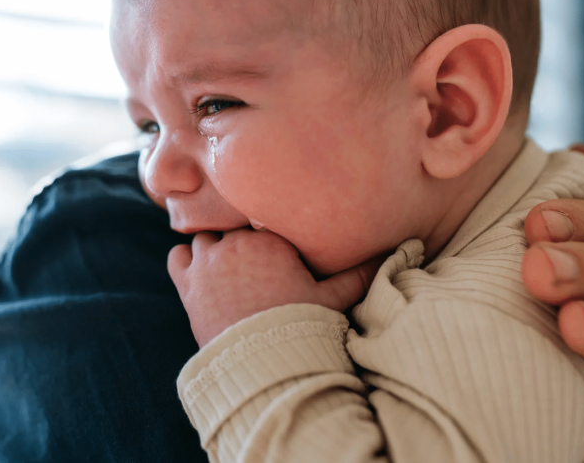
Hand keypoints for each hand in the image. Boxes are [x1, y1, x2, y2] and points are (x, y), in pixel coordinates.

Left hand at [168, 229, 379, 346]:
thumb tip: (406, 248)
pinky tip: (202, 275)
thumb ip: (360, 272)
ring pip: (205, 237)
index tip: (274, 254)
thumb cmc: (299, 328)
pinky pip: (178, 256)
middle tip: (252, 265)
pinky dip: (187, 262)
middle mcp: (236, 241)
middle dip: (242, 242)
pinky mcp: (187, 283)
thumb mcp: (334, 299)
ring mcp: (207, 260)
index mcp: (270, 238)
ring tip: (229, 271)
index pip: (263, 219)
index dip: (268, 236)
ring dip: (215, 250)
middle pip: (234, 227)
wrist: (259, 364)